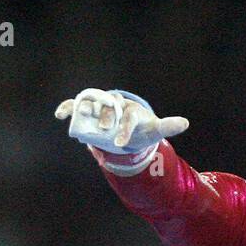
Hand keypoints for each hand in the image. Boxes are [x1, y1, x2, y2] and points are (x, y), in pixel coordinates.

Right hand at [54, 88, 188, 156]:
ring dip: (85, 108)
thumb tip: (185, 122)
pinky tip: (60, 115)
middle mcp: (116, 103)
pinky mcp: (88, 109)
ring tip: (78, 118)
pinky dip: (68, 108)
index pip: (129, 115)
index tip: (120, 144)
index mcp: (132, 108)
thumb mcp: (155, 130)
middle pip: (109, 105)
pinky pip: (76, 105)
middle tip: (104, 130)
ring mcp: (101, 105)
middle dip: (106, 116)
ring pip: (92, 102)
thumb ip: (168, 126)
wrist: (128, 126)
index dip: (124, 128)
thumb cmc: (141, 128)